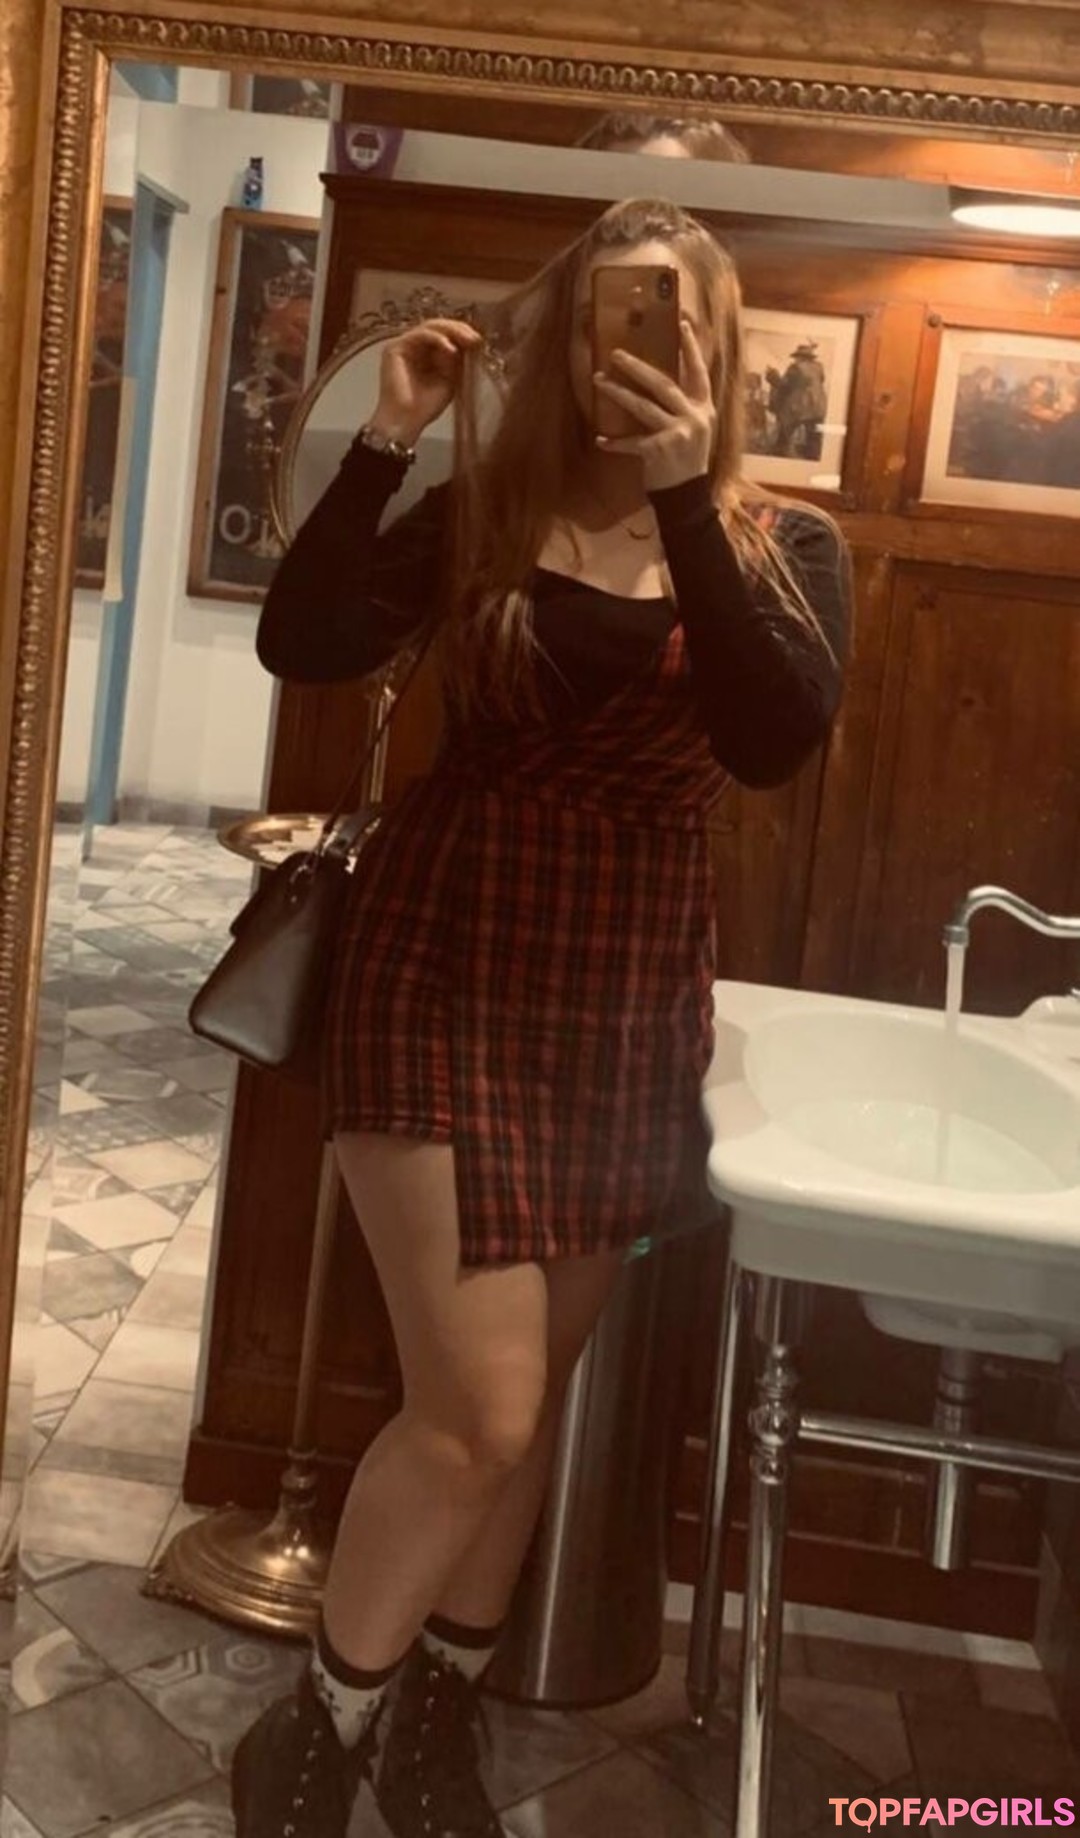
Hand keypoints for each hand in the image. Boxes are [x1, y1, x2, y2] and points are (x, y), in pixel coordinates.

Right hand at [369, 317, 483, 447]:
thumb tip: (468, 342)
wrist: (405, 422)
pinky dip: (437, 339)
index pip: (444, 335)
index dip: (462, 334)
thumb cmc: (425, 407)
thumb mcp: (449, 379)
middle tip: (475, 337)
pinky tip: (450, 349)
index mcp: (425, 353)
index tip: (479, 341)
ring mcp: (403, 345)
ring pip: (429, 327)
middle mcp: (413, 346)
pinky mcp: (395, 348)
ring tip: (467, 340)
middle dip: (458, 330)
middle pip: (437, 326)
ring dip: (450, 331)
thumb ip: (456, 360)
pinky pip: (419, 335)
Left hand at [593, 320, 716, 490]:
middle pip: (662, 383)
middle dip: (636, 367)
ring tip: (598, 380)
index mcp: (704, 409)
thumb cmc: (687, 460)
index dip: (691, 348)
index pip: (699, 372)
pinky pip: (630, 442)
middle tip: (615, 353)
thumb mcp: (696, 429)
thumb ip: (686, 406)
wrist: (688, 495)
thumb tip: (665, 380)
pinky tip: (600, 440)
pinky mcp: (657, 450)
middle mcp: (693, 417)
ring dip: (617, 393)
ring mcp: (675, 433)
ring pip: (641, 406)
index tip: (683, 324)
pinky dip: (614, 443)